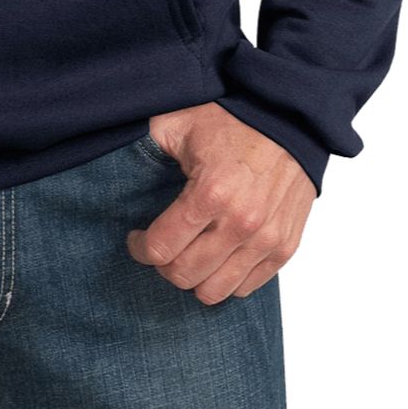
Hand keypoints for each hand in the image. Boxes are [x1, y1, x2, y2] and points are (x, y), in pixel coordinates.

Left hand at [126, 102, 316, 304]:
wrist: (288, 117)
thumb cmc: (233, 118)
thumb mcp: (178, 122)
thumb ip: (147, 146)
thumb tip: (118, 165)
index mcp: (209, 193)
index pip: (160, 249)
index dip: (139, 248)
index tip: (137, 238)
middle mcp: (240, 223)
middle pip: (184, 276)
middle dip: (163, 264)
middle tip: (162, 246)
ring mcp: (266, 239)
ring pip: (215, 291)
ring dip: (195, 278)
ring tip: (189, 254)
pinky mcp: (285, 246)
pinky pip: (247, 286)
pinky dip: (226, 278)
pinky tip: (216, 256)